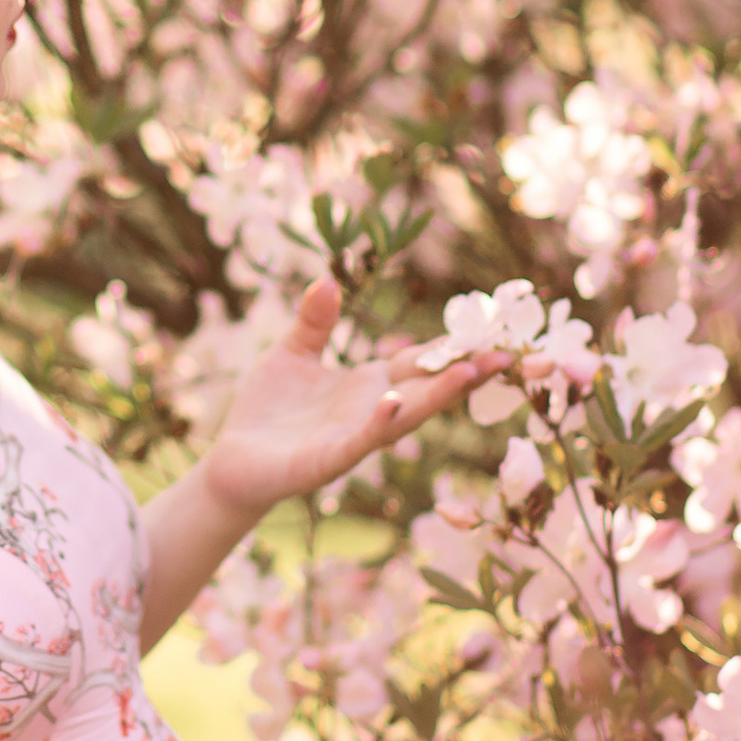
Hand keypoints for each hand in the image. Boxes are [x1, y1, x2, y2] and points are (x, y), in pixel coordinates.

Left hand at [198, 273, 507, 521]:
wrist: (232, 461)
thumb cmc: (267, 410)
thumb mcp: (292, 354)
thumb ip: (315, 321)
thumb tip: (327, 279)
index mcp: (368, 384)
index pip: (420, 362)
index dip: (453, 346)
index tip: (492, 328)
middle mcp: (372, 410)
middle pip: (428, 387)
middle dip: (467, 371)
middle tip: (508, 353)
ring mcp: (355, 436)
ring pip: (406, 414)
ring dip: (437, 395)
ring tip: (470, 372)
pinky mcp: (329, 459)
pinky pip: (360, 440)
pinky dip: (378, 423)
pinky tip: (393, 402)